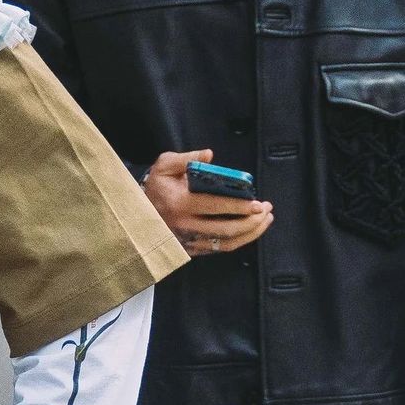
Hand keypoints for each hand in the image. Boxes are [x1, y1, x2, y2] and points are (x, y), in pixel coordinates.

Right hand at [143, 149, 273, 256]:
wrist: (137, 211)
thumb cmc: (155, 186)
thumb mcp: (164, 165)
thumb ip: (187, 158)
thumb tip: (209, 155)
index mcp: (180, 203)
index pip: (216, 207)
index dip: (239, 207)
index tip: (258, 204)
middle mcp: (185, 226)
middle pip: (226, 230)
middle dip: (252, 222)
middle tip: (267, 211)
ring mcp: (188, 241)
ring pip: (225, 243)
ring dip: (250, 234)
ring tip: (264, 222)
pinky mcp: (190, 249)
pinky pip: (217, 249)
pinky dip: (237, 242)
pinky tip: (249, 232)